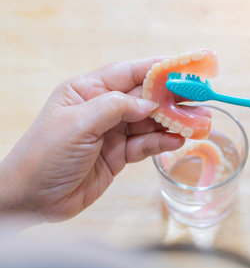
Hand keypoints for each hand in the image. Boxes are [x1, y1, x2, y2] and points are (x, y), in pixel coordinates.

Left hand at [0, 58, 184, 221]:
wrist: (32, 199)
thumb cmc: (45, 155)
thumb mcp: (78, 124)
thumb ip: (116, 108)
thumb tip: (150, 104)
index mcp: (87, 90)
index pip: (128, 72)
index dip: (157, 69)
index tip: (184, 67)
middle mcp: (103, 108)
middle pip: (144, 97)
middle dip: (171, 97)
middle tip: (199, 97)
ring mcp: (112, 133)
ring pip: (150, 122)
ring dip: (173, 122)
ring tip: (198, 122)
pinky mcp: (119, 155)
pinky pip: (145, 144)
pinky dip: (162, 142)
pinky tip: (177, 141)